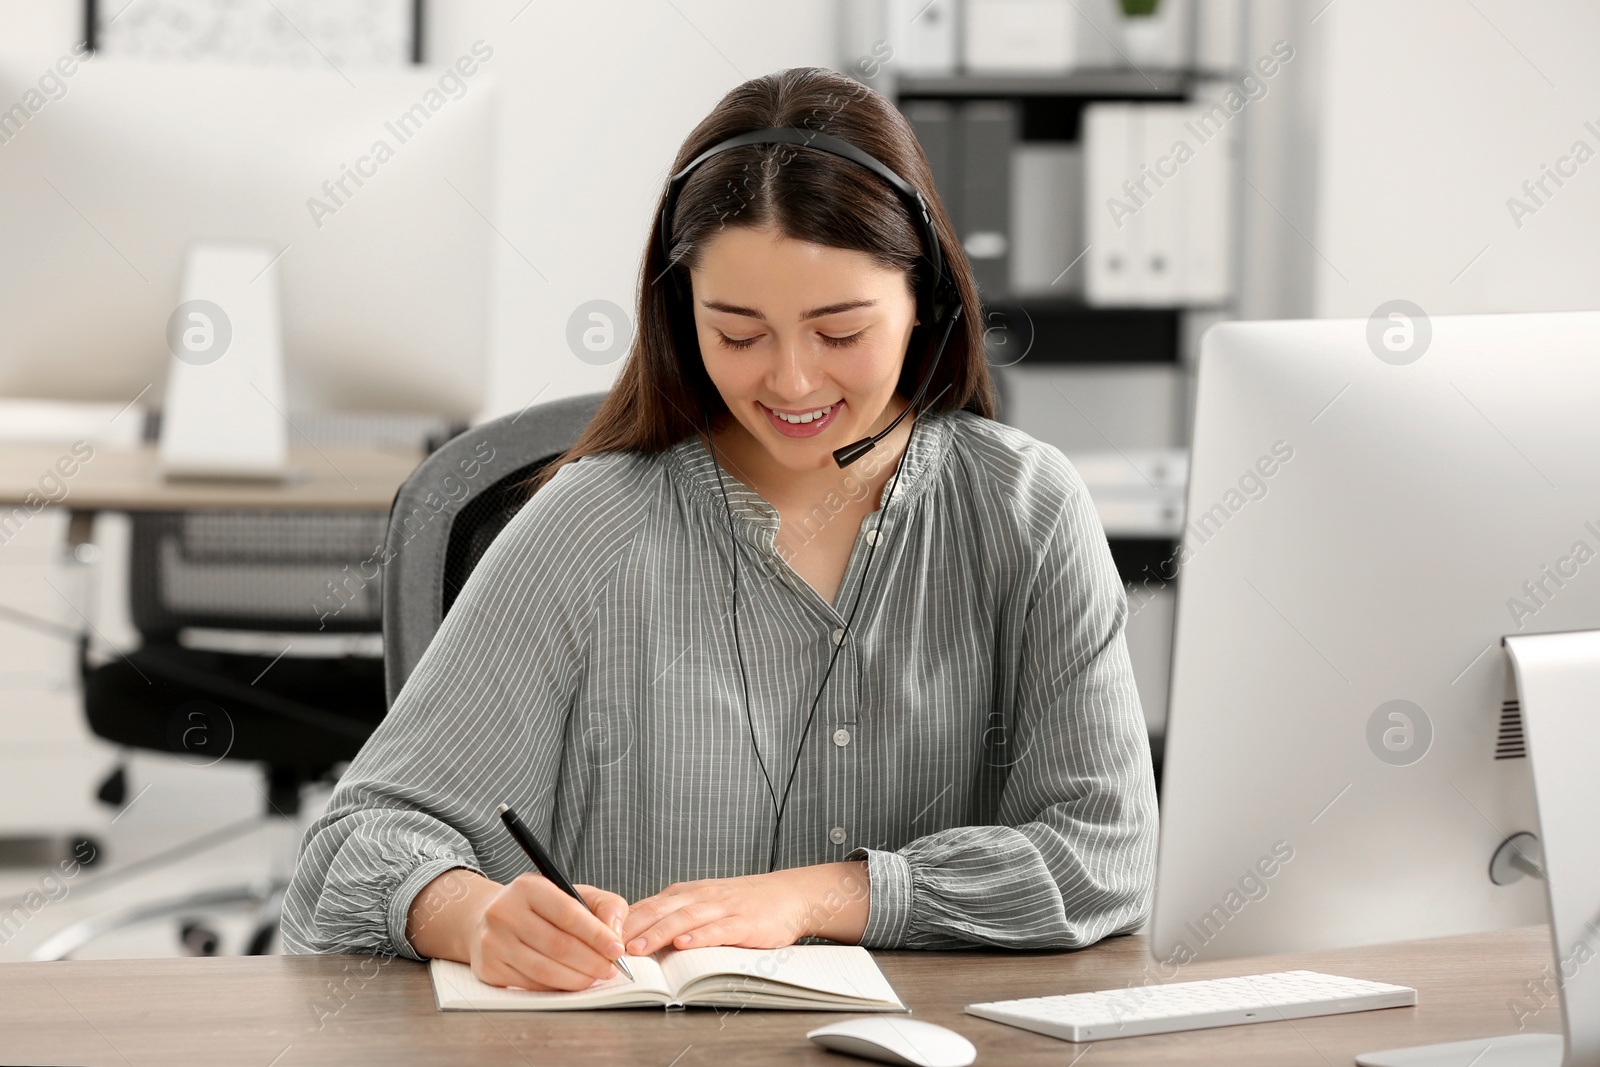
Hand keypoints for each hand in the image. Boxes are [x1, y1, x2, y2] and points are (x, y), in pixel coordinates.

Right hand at [466, 874, 629, 991]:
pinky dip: (557, 987)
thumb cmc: (541, 907)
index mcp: (528, 887)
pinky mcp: (489, 968)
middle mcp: (505, 912)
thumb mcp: (574, 893)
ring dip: (577, 979)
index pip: (568, 914)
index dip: (596, 935)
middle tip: (610, 969)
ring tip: (595, 977)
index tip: (617, 950)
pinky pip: (531, 984)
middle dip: (591, 961)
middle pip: (558, 945)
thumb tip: (616, 935)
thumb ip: (605, 906)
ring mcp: (493, 942)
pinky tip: (571, 981)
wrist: (490, 918)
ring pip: (544, 970)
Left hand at [620, 862, 868, 955]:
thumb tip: (635, 935)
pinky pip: (719, 929)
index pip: (647, 905)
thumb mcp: (704, 903)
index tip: (598, 937)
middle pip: (660, 910)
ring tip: (638, 948)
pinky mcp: (744, 922)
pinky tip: (685, 944)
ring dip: (659, 933)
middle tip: (608, 944)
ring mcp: (723, 907)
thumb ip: (674, 915)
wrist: (788, 895)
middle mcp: (700, 896)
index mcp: (686, 893)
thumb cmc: (743, 903)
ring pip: (685, 918)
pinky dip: (701, 936)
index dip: (622, 922)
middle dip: (632, 928)